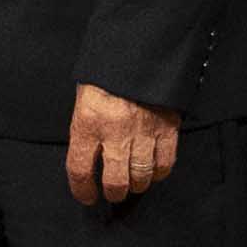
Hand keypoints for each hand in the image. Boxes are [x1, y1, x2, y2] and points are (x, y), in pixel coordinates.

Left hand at [64, 84, 181, 206]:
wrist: (140, 50)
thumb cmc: (107, 74)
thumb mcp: (85, 98)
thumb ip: (86, 128)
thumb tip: (89, 157)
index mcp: (88, 122)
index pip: (80, 169)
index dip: (82, 190)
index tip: (87, 196)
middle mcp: (115, 132)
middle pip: (115, 181)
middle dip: (113, 192)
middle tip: (114, 192)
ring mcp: (143, 131)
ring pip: (141, 176)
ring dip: (137, 184)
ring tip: (134, 182)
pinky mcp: (166, 127)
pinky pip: (164, 163)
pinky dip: (158, 172)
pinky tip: (153, 170)